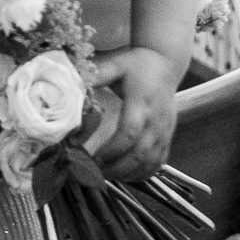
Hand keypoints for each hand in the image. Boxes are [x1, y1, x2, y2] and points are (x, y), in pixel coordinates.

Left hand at [88, 45, 183, 181]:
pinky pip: (159, 162)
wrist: (166, 63)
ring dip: (130, 174)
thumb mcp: (115, 65)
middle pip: (140, 154)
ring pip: (151, 162)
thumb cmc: (136, 64)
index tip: (94, 157)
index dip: (112, 150)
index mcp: (141, 104)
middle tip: (95, 172)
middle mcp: (156, 121)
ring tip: (107, 176)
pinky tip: (126, 175)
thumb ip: (96, 74)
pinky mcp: (169, 136)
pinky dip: (144, 173)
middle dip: (118, 168)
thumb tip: (71, 84)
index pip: (129, 134)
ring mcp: (165, 131)